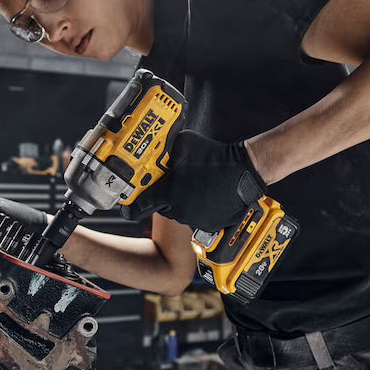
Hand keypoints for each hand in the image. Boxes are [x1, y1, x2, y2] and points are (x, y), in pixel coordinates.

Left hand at [120, 130, 265, 231]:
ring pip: (179, 212)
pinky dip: (197, 208)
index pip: (139, 207)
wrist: (244, 170)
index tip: (125, 208)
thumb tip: (155, 147)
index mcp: (169, 193)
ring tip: (193, 186)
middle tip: (171, 185)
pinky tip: (205, 194)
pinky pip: (197, 217)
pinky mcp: (210, 224)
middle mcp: (179, 210)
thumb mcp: (183, 145)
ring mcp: (195, 219)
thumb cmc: (214, 156)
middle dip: (162, 197)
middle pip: (161, 207)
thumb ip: (166, 150)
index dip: (130, 208)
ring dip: (180, 202)